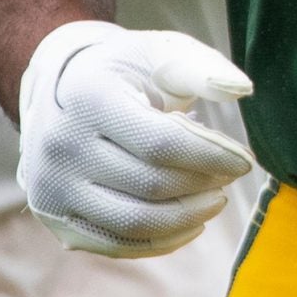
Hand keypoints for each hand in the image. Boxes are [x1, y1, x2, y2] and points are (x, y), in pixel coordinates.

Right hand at [18, 19, 255, 256]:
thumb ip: (203, 69)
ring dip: (186, 218)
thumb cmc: (125, 68)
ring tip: (215, 199)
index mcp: (88, 97)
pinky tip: (191, 224)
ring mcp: (52, 186)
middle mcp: (61, 146)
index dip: (211, 156)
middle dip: (203, 185)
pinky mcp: (54, 216)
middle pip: (150, 185)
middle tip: (230, 176)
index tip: (244, 160)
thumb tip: (243, 89)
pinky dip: (160, 242)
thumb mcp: (161, 51)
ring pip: (133, 222)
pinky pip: (113, 245)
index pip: (160, 142)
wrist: (61, 86)